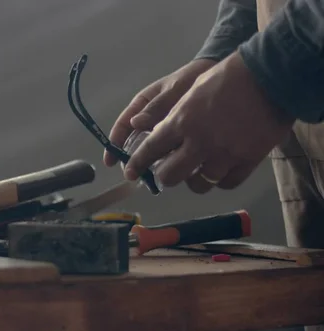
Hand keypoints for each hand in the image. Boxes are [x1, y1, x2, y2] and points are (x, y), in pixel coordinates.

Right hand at [103, 58, 216, 166]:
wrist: (218, 76)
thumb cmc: (191, 79)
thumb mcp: (174, 89)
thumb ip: (157, 106)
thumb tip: (135, 123)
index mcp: (142, 104)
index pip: (123, 125)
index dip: (114, 143)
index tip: (110, 161)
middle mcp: (149, 118)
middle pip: (134, 142)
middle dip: (132, 159)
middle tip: (132, 174)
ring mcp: (163, 128)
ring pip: (151, 148)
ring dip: (150, 162)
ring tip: (150, 176)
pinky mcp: (179, 136)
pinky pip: (169, 150)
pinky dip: (168, 160)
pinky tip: (171, 169)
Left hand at [123, 51, 295, 192]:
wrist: (271, 74)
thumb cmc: (227, 77)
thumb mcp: (191, 90)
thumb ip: (170, 113)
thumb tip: (145, 127)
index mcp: (182, 121)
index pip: (150, 150)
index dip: (137, 164)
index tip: (130, 173)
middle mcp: (199, 142)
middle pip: (170, 175)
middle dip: (164, 177)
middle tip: (166, 173)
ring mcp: (225, 154)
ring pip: (199, 184)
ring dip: (193, 180)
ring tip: (195, 172)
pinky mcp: (248, 161)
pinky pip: (226, 183)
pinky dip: (219, 180)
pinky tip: (219, 171)